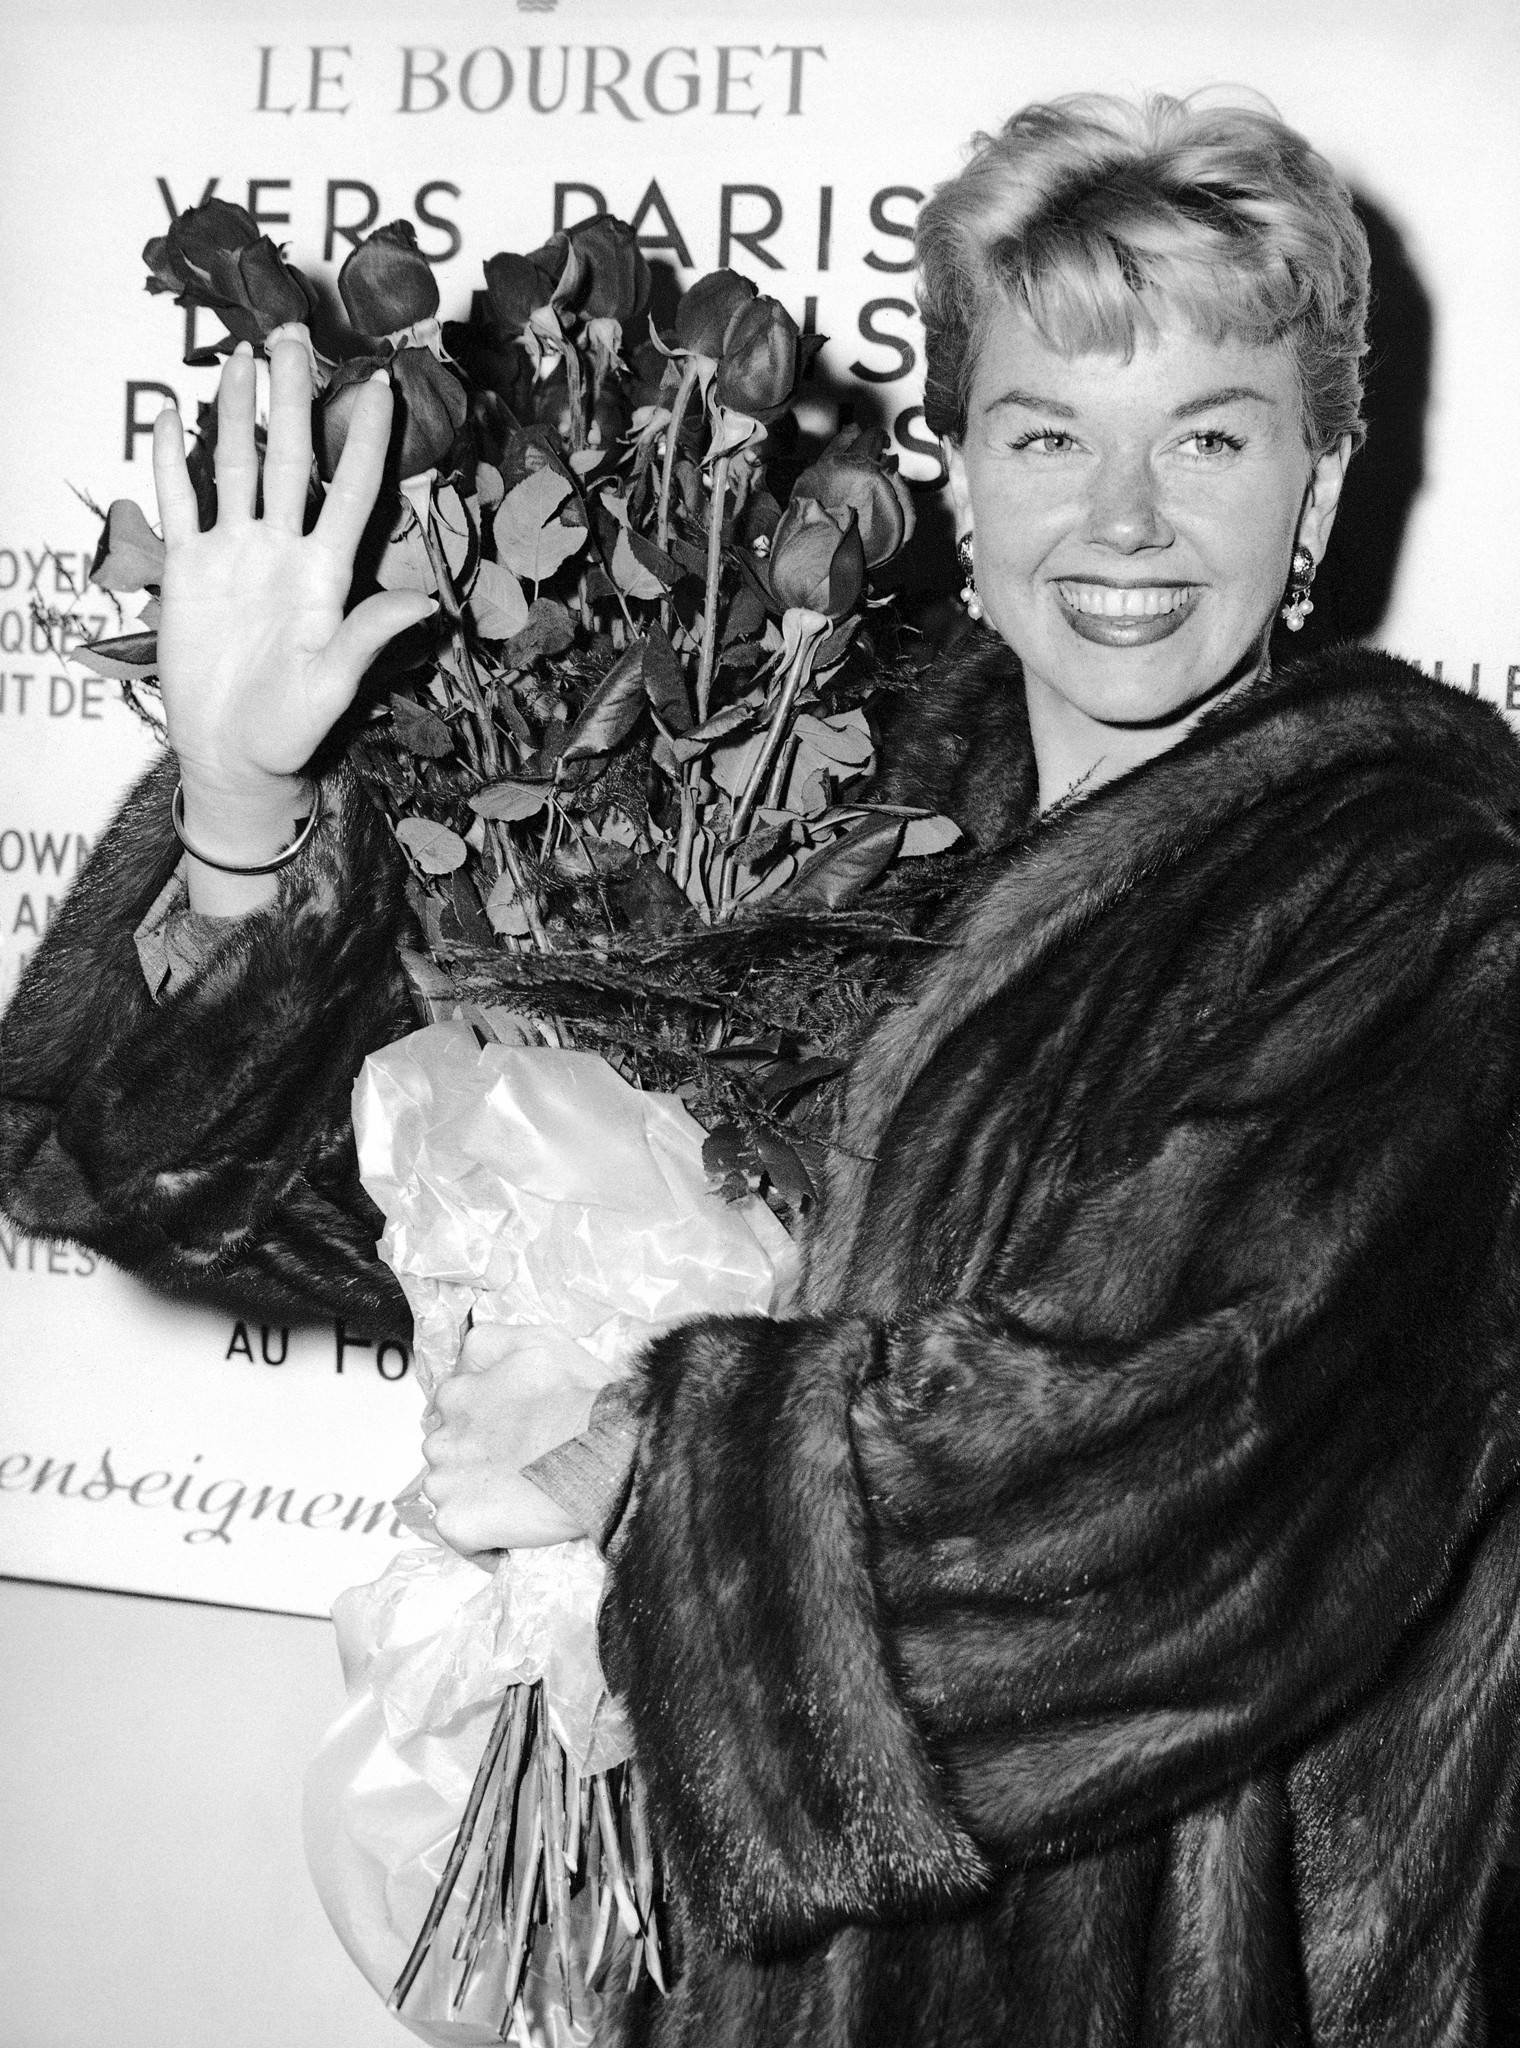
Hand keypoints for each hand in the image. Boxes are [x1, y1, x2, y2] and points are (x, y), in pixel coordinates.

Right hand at [150, 334, 435, 909]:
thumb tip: (425, 603)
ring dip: (237, 412)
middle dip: (295, 396)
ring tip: (242, 357)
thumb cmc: (291, 730)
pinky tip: (168, 419)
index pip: (352, 491)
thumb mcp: (334, 686)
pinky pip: (180, 504)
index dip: (366, 440)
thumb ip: (368, 638)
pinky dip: (171, 462)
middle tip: (297, 333)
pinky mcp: (189, 570)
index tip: (380, 384)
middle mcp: (283, 550)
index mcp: (324, 573)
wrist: (232, 756)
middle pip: (290, 457)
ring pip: (235, 466)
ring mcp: (234, 554)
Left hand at [422, 1324, 621, 1554]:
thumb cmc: (577, 1399)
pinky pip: (459, 1538)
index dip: (484, 1422)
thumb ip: (492, 1342)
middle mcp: (441, 1438)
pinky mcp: (456, 1524)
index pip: (453, 1409)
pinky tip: (514, 1531)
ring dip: (476, 1497)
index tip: (512, 1432)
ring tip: (520, 1499)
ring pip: (449, 1493)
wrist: (599, 1453)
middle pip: (447, 1452)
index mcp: (458, 1395)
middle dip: (476, 1459)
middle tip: (520, 1466)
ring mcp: (445, 1484)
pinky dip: (482, 1540)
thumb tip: (467, 1358)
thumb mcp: (537, 1343)